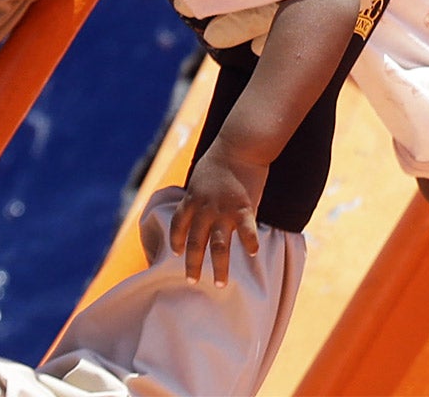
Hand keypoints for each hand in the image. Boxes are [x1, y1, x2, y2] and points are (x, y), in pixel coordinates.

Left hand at [170, 142, 266, 285]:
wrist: (239, 143)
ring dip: (219, 267)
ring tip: (219, 283)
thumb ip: (199, 193)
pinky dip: (249, 243)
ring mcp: (224, 210)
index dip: (176, 240)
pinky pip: (246, 231)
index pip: (178, 224)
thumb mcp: (201, 175)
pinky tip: (252, 254)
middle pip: (195, 243)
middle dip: (192, 264)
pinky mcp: (244, 208)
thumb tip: (197, 202)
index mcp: (192, 199)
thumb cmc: (221, 156)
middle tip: (192, 281)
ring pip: (218, 246)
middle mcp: (205, 209)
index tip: (176, 253)